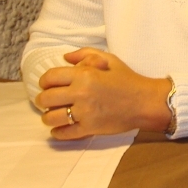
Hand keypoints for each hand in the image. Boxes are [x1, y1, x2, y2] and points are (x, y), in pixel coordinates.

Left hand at [34, 48, 171, 139]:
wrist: (145, 101)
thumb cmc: (128, 78)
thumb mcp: (109, 59)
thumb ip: (86, 54)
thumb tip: (65, 57)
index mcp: (85, 74)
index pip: (50, 77)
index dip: (45, 81)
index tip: (48, 85)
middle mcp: (81, 93)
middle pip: (45, 99)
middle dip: (43, 100)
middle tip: (49, 101)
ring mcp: (85, 113)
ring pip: (51, 118)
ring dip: (48, 117)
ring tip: (54, 115)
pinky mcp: (89, 128)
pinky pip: (64, 134)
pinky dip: (58, 132)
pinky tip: (59, 128)